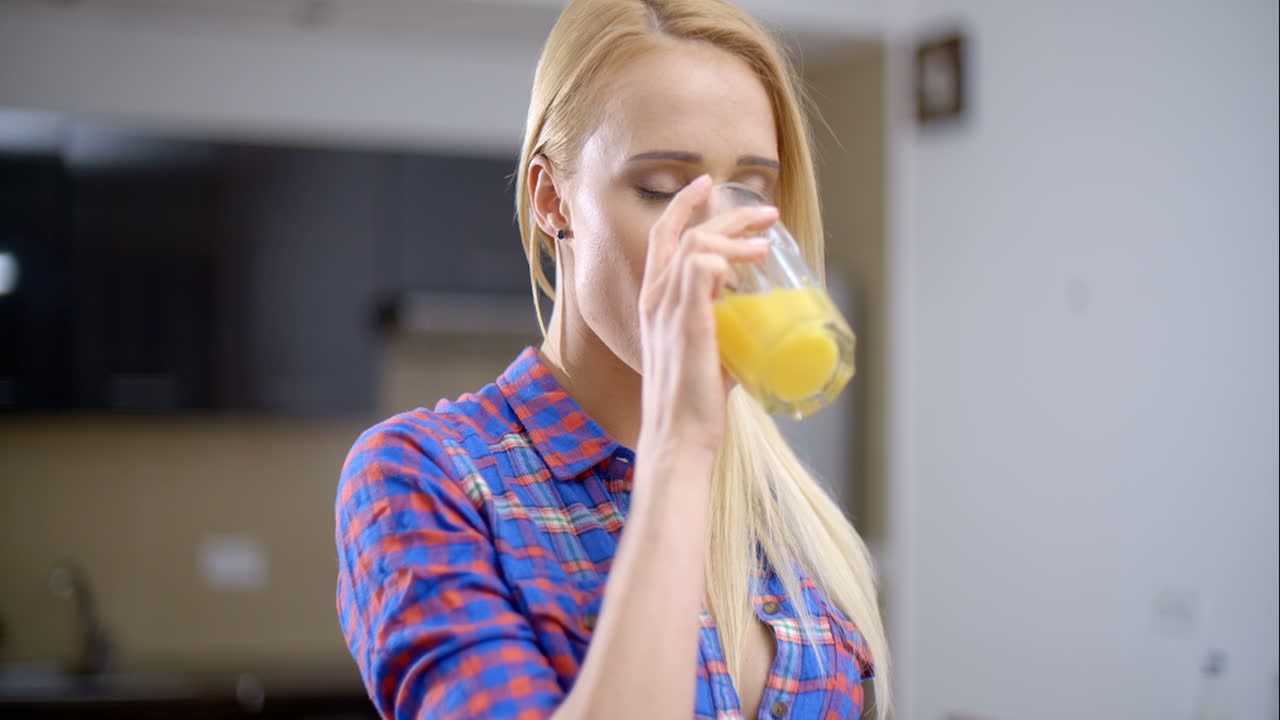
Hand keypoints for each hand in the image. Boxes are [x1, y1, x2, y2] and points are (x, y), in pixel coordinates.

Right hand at [637, 174, 777, 455]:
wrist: (677, 435)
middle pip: (685, 232)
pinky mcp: (687, 321)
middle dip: (727, 214)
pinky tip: (748, 266)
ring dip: (736, 236)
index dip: (682, 205)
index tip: (707, 185)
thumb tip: (754, 320)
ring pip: (698, 245)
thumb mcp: (704, 352)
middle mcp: (654, 299)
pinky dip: (726, 259)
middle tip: (766, 213)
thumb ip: (720, 328)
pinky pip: (702, 268)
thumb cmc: (690, 402)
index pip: (662, 238)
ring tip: (766, 244)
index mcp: (653, 302)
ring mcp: (668, 309)